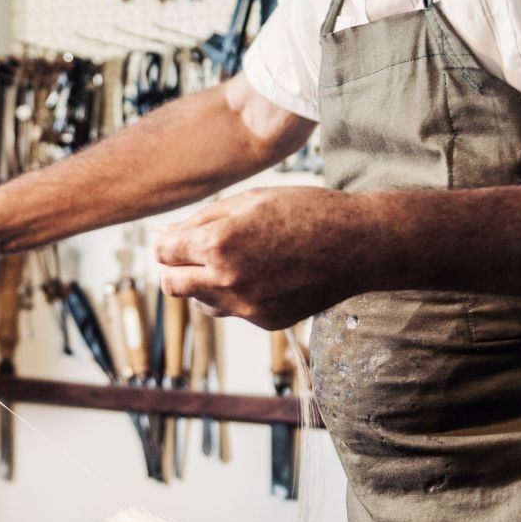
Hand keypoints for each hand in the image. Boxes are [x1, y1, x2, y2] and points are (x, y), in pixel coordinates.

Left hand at [155, 187, 373, 329]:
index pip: (163, 253)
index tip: (173, 239)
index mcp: (219, 244)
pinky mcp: (265, 321)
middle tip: (187, 256)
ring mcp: (247, 307)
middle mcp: (227, 281)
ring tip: (234, 262)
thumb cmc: (306, 211)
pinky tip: (262, 274)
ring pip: (200, 302)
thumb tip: (171, 234)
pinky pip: (233, 311)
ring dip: (203, 284)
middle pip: (170, 285)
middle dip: (173, 268)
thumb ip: (205, 218)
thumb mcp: (250, 200)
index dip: (164, 243)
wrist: (357, 245)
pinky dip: (236, 295)